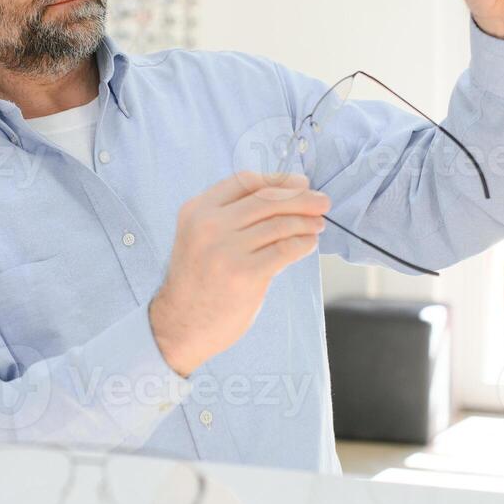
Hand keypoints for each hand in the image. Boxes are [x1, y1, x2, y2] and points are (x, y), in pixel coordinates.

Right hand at [149, 171, 329, 376]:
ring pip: (280, 223)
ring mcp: (226, 250)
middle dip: (301, 197)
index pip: (245, 181)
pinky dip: (303, 243)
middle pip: (267, 199)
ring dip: (306, 221)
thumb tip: (282, 194)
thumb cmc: (197, 280)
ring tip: (318, 225)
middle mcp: (209, 225)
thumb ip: (228, 215)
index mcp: (197, 210)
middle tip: (322, 202)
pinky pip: (285, 249)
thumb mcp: (199, 236)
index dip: (278, 180)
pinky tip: (309, 244)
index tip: (299, 183)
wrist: (180, 324)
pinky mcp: (245, 274)